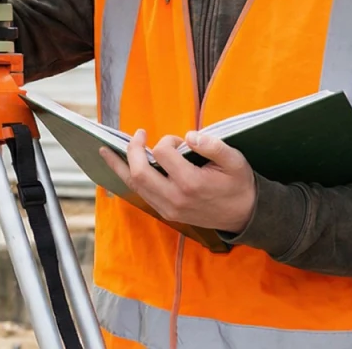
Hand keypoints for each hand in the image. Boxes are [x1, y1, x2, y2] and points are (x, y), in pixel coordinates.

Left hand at [99, 128, 255, 232]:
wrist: (245, 215)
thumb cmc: (239, 184)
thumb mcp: (235, 161)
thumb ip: (213, 146)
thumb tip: (190, 136)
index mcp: (191, 183)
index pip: (163, 154)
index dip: (167, 141)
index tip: (177, 140)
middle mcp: (175, 198)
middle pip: (139, 173)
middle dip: (132, 150)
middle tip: (137, 135)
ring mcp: (169, 208)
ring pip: (135, 186)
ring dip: (120, 166)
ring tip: (106, 152)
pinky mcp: (167, 213)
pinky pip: (141, 194)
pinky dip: (129, 179)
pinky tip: (122, 168)